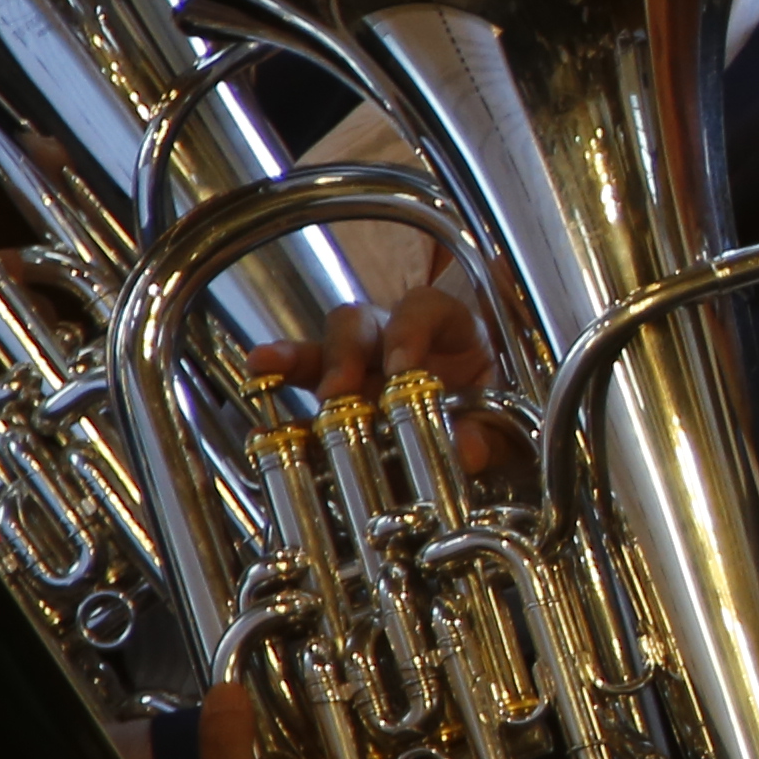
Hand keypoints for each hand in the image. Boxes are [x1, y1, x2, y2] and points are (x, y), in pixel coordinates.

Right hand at [249, 276, 503, 465]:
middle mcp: (396, 340)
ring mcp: (361, 365)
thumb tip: (466, 450)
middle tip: (338, 390)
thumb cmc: (490, 412)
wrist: (482, 428)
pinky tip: (259, 411)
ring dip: (295, 358)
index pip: (424, 308)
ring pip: (322, 347)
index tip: (401, 366)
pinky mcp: (338, 399)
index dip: (408, 330)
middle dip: (344, 352)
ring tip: (267, 370)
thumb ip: (487, 434)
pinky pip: (304, 390)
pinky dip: (280, 396)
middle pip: (360, 322)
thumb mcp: (499, 422)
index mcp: (449, 332)